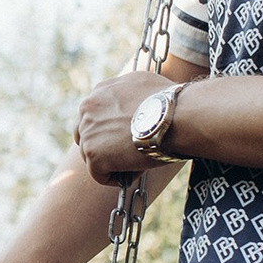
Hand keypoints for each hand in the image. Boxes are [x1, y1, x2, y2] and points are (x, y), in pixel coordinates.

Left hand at [73, 68, 174, 184]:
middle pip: (87, 136)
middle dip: (104, 147)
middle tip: (128, 154)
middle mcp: (87, 108)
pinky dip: (114, 178)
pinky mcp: (92, 153)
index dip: (109, 131)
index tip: (125, 139)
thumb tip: (131, 104)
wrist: (176, 117)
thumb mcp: (143, 84)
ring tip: (136, 162)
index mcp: (99, 91)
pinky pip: (99, 174)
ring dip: (112, 163)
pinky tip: (133, 172)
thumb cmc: (170, 103)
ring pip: (92, 156)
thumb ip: (127, 93)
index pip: (93, 116)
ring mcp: (88, 131)